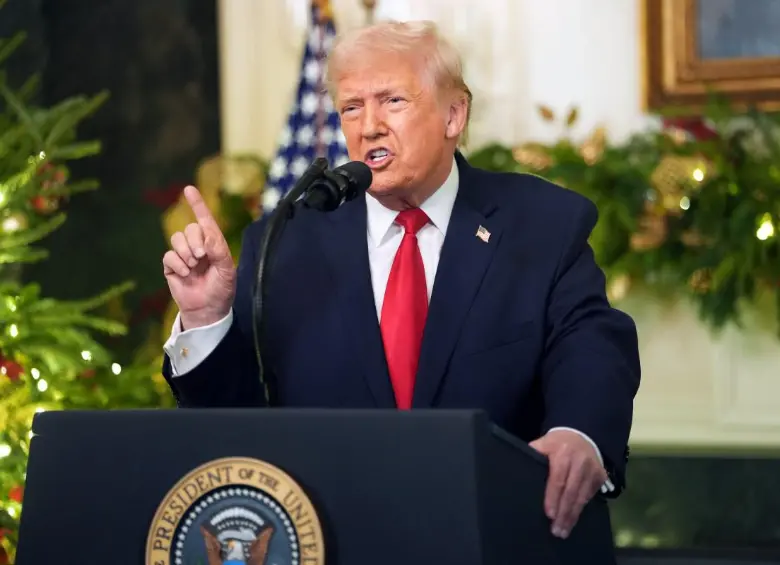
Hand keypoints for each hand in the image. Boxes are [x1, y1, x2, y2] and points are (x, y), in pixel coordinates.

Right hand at [163, 186, 235, 328]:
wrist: (208, 310)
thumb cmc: (222, 290)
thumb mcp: (227, 270)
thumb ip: (219, 250)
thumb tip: (207, 234)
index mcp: (214, 244)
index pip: (206, 220)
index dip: (198, 204)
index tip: (188, 189)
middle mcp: (198, 246)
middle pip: (190, 228)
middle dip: (195, 240)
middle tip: (202, 256)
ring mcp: (184, 256)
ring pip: (176, 239)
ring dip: (186, 251)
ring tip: (193, 266)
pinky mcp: (172, 266)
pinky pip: (169, 255)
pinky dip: (177, 263)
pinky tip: (185, 274)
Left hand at [529, 429, 606, 538]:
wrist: (582, 435)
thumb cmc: (557, 443)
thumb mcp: (543, 443)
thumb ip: (532, 454)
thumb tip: (515, 468)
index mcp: (562, 453)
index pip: (557, 479)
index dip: (553, 498)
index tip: (549, 514)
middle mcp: (580, 461)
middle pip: (571, 491)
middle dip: (563, 513)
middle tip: (556, 530)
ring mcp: (593, 469)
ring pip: (582, 497)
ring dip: (573, 515)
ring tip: (564, 530)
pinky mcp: (601, 476)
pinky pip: (590, 496)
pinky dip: (581, 508)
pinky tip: (573, 519)